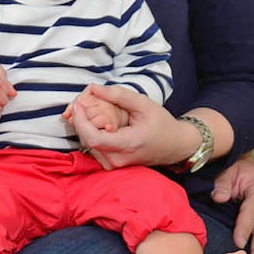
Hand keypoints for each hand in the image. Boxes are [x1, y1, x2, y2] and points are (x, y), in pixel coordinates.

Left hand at [67, 84, 185, 168]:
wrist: (175, 146)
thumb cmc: (161, 124)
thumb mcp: (144, 104)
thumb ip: (119, 95)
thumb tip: (93, 88)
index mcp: (127, 145)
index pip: (93, 138)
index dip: (81, 120)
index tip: (78, 104)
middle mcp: (117, 159)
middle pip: (86, 139)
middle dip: (80, 119)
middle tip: (81, 102)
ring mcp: (113, 165)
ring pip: (86, 144)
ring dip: (83, 126)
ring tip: (88, 110)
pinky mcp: (110, 165)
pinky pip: (91, 147)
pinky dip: (88, 133)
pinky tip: (94, 122)